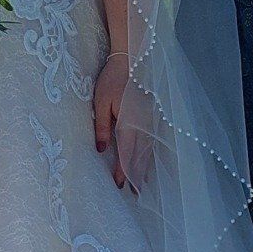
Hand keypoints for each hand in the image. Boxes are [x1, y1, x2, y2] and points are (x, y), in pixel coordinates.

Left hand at [92, 55, 150, 192]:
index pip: (126, 154)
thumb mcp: (100, 102)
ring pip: (148, 149)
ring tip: (141, 182)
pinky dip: (149, 153)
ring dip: (144, 166)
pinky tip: (147, 159)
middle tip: (134, 193)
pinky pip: (152, 139)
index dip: (123, 171)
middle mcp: (143, 125)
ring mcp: (151, 120)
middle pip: (140, 156)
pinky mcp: (152, 115)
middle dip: (136, 174)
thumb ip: (102, 127)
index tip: (118, 185)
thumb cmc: (112, 79)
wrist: (132, 58)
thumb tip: (100, 150)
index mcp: (130, 124)